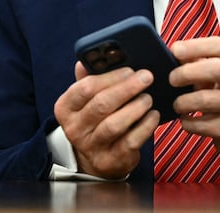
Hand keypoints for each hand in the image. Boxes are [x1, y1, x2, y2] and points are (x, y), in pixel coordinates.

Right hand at [54, 62, 159, 178]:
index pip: (85, 88)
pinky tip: (153, 115)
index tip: (129, 69)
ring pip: (114, 124)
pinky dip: (145, 126)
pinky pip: (130, 141)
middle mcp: (74, 129)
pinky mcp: (111, 160)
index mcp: (66, 108)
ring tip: (148, 97)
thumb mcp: (88, 99)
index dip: (110, 77)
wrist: (98, 158)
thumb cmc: (96, 119)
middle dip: (127, 88)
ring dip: (135, 107)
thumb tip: (90, 58)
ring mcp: (92, 147)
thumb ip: (90, 78)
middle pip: (101, 105)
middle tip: (146, 77)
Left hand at [169, 37, 219, 163]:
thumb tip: (172, 55)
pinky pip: (205, 125)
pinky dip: (189, 123)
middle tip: (172, 79)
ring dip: (184, 102)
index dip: (196, 46)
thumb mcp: (217, 72)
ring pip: (207, 99)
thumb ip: (197, 62)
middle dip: (188, 72)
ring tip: (177, 104)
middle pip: (216, 69)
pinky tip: (185, 119)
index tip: (175, 50)